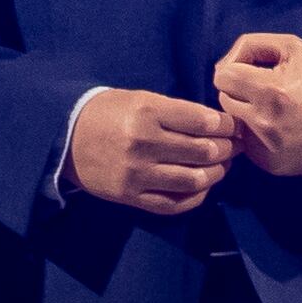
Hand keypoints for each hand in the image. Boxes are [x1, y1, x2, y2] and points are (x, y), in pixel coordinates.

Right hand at [68, 85, 237, 214]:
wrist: (66, 137)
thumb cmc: (108, 112)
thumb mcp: (140, 99)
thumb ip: (176, 112)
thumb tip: (216, 125)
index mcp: (147, 112)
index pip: (202, 122)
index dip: (226, 125)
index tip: (235, 126)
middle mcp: (144, 143)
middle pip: (202, 151)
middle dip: (227, 149)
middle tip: (235, 146)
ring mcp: (137, 174)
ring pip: (193, 180)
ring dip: (216, 174)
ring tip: (222, 166)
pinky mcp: (130, 197)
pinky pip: (173, 204)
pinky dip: (195, 197)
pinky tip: (203, 187)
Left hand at [213, 32, 301, 174]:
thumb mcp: (292, 47)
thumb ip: (252, 45)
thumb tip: (222, 66)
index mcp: (270, 90)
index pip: (222, 76)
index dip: (234, 69)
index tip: (249, 71)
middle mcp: (264, 122)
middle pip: (224, 100)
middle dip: (238, 91)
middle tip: (261, 90)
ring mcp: (266, 147)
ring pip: (233, 123)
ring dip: (244, 113)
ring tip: (268, 109)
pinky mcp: (269, 165)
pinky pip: (246, 144)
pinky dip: (254, 135)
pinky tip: (276, 128)